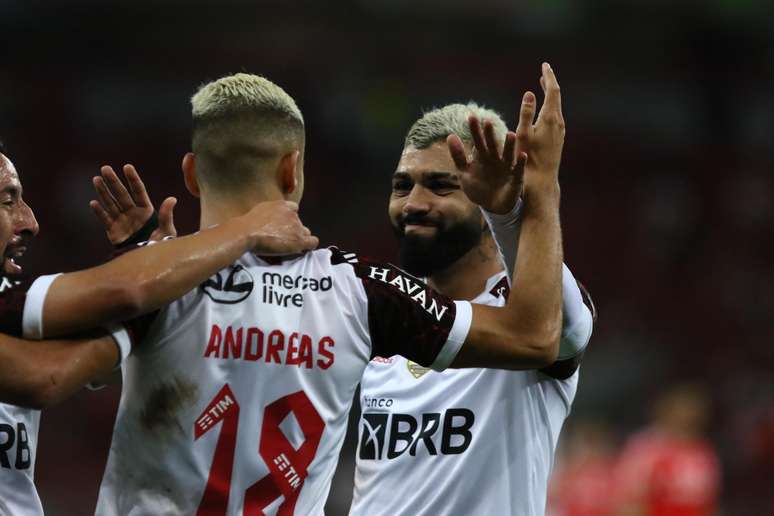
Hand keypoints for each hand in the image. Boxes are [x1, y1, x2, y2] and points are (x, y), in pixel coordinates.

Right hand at [90, 164, 176, 244]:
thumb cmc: (161, 246)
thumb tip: (172, 199)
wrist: (148, 261)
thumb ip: (167, 216)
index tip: (127, 167)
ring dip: (103, 192)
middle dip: (113, 181)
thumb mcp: (167, 232)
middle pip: (121, 194)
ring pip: (111, 203)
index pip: (138, 191)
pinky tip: (93, 203)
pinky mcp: (113, 231)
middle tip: (105, 168)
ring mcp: (122, 220)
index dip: (133, 179)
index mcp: (146, 210)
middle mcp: (133, 212)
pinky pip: (105, 219)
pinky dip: (99, 211)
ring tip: (96, 179)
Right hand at [240, 201, 318, 255]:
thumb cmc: (249, 223)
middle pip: (299, 223)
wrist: (248, 232)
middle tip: (284, 238)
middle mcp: (292, 214)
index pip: (294, 208)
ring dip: (299, 238)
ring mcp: (297, 227)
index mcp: (283, 205)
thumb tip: (273, 218)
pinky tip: (304, 249)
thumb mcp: (261, 209)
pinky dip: (309, 245)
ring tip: (289, 246)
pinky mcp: (299, 239)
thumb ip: (272, 211)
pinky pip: (312, 242)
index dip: (290, 219)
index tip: (285, 226)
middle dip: (294, 230)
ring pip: (305, 233)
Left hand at [447, 116, 524, 214]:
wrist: (492, 206)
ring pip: (508, 154)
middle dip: (490, 134)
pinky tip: (522, 155)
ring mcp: (506, 167)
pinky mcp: (515, 178)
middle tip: (487, 122)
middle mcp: (495, 158)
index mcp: (482, 156)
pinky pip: (519, 170)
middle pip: (492, 144)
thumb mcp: (464, 172)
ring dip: (509, 145)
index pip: (477, 140)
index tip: (471, 116)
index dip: (474, 130)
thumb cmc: (478, 188)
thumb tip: (450, 135)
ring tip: (510, 134)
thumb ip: (458, 155)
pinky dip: (520, 163)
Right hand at [516, 62, 564, 191]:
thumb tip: (529, 93)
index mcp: (550, 118)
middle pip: (556, 98)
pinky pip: (555, 117)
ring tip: (543, 87)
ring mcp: (560, 132)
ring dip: (550, 95)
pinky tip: (544, 110)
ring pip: (556, 107)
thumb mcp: (523, 134)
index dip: (548, 77)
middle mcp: (558, 123)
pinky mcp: (558, 139)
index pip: (552, 91)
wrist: (542, 181)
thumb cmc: (528, 159)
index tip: (545, 65)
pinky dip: (550, 107)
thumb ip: (526, 112)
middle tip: (544, 72)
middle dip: (549, 83)